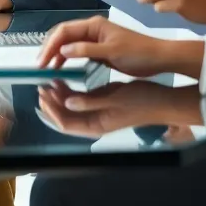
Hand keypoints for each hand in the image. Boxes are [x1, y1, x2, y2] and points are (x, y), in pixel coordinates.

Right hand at [36, 15, 178, 78]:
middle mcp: (92, 29)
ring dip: (56, 53)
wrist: (159, 58)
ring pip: (68, 43)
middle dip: (49, 48)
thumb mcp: (112, 53)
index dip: (50, 45)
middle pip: (62, 35)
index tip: (42, 62)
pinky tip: (61, 68)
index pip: (64, 31)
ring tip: (47, 68)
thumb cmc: (138, 53)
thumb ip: (87, 51)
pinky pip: (76, 51)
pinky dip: (66, 58)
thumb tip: (63, 50)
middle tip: (40, 65)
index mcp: (94, 25)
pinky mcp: (98, 49)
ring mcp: (95, 39)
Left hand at [36, 80, 200, 137]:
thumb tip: (68, 103)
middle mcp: (95, 124)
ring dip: (59, 97)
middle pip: (65, 118)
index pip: (65, 123)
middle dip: (51, 103)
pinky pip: (81, 102)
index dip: (50, 109)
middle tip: (41, 84)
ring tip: (49, 80)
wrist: (164, 101)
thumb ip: (90, 102)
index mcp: (96, 126)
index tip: (42, 92)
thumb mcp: (115, 98)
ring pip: (71, 109)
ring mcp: (99, 115)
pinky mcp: (103, 106)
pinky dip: (70, 93)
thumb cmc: (141, 100)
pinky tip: (66, 80)